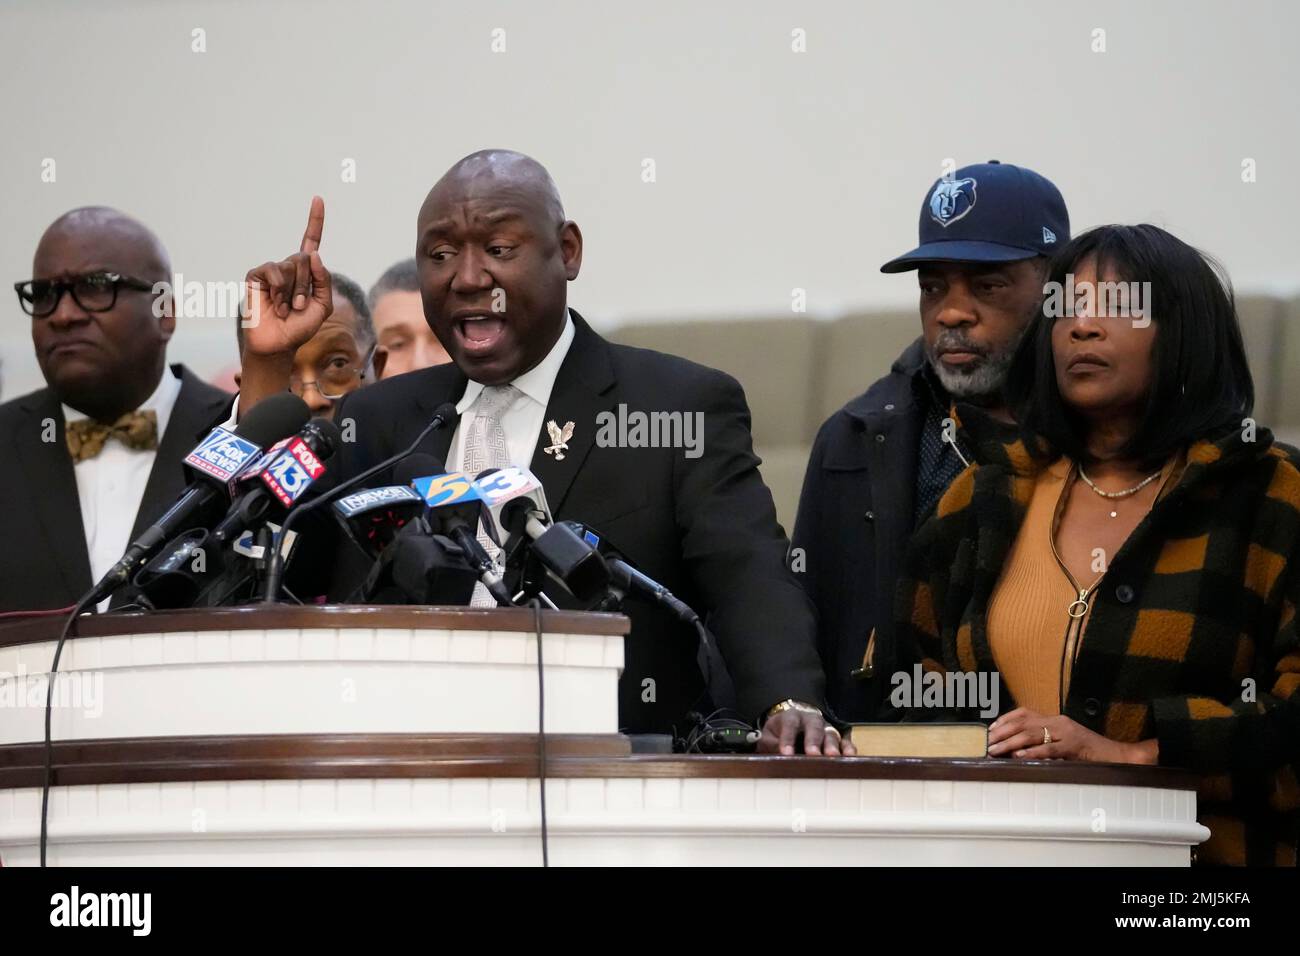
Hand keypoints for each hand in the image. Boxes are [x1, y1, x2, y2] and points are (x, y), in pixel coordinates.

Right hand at [242, 196, 332, 357]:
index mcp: (306, 273)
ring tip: (287, 309)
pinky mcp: (256, 276)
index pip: (310, 242)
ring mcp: (272, 271)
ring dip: (294, 292)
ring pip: (291, 266)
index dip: (315, 221)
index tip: (318, 199)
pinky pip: (273, 271)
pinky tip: (275, 304)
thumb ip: (324, 280)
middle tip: (299, 307)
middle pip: (305, 259)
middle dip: (307, 286)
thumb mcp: (322, 305)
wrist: (279, 344)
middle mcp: (289, 268)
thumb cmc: (300, 327)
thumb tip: (314, 254)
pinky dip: (279, 289)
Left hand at [758, 707, 856, 756]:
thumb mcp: (768, 736)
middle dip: (813, 741)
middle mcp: (811, 720)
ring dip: (832, 745)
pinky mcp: (836, 737)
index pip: (789, 725)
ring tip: (833, 757)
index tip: (786, 753)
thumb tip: (778, 756)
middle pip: (814, 728)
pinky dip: (848, 747)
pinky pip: (844, 740)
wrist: (791, 723)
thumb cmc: (779, 732)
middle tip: (812, 754)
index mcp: (792, 716)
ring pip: (831, 733)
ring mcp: (825, 728)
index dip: (788, 739)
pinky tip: (849, 756)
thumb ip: (771, 745)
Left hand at [987, 708, 1141, 762]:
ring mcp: (1067, 733)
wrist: (1118, 755)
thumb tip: (1018, 750)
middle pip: (1023, 723)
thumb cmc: (1089, 752)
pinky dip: (1033, 752)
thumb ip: (1044, 742)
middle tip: (987, 742)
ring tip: (995, 750)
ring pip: (1032, 734)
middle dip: (1002, 733)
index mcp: (1055, 719)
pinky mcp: (1074, 746)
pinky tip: (1019, 756)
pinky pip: (1049, 748)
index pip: (1024, 713)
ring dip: (1010, 743)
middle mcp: (1058, 722)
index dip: (1005, 720)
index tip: (991, 730)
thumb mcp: (1064, 743)